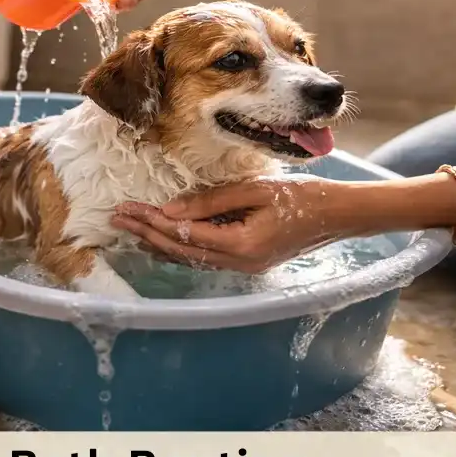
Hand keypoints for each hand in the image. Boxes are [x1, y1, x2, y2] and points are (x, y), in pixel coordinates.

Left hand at [110, 177, 337, 272]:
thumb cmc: (302, 196)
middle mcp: (239, 262)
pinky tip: (163, 241)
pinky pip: (205, 257)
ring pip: (190, 258)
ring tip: (131, 230)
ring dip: (159, 243)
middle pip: (181, 251)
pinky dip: (180, 249)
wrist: (337, 215)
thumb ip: (212, 201)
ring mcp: (244, 266)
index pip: (185, 235)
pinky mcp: (247, 261)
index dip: (153, 222)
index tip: (128, 210)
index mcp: (242, 244)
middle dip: (147, 234)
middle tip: (117, 219)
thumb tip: (171, 209)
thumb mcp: (255, 190)